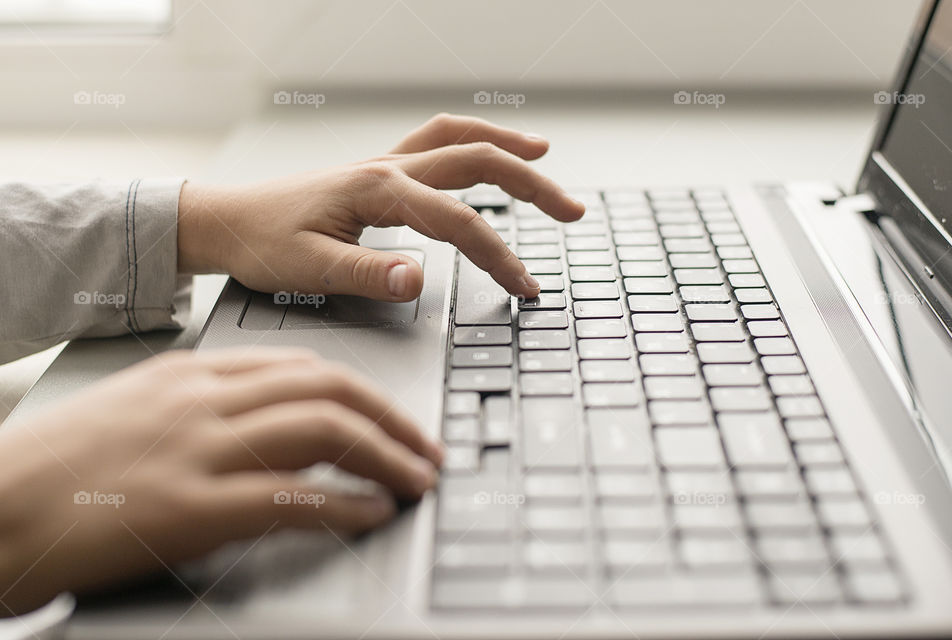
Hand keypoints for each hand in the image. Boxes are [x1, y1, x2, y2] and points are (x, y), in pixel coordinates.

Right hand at [0, 347, 441, 615]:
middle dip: (392, 418)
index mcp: (193, 374)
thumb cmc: (60, 465)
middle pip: (327, 388)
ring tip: (416, 480)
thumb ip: (204, 405)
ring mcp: (197, 450)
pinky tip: (370, 515)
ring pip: (320, 430)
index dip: (364, 392)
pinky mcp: (186, 508)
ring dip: (384, 456)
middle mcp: (203, 400)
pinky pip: (290, 497)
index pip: (304, 366)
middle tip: (426, 449)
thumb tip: (268, 421)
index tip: (393, 417)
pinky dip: (343, 505)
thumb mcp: (139, 410)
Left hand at [177, 113, 583, 300]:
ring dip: (505, 146)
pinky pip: (435, 143)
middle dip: (531, 184)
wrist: (225, 221)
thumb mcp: (307, 269)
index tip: (525, 287)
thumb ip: (364, 274)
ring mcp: (384, 166)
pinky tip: (484, 153)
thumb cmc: (261, 243)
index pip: (458, 222)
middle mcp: (387, 169)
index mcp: (377, 191)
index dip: (499, 256)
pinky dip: (471, 142)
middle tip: (571, 211)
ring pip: (459, 140)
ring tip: (544, 155)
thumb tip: (418, 280)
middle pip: (477, 160)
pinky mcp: (378, 174)